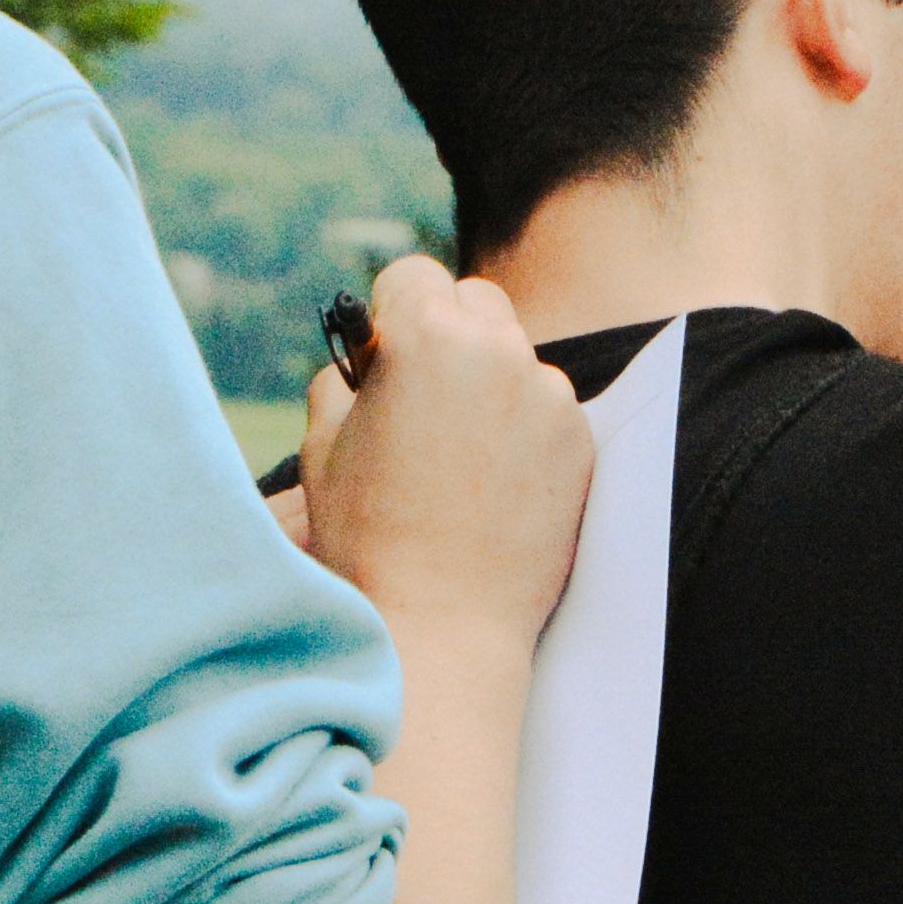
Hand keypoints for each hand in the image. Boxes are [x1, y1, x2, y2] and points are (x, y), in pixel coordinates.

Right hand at [293, 255, 590, 658]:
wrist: (443, 627)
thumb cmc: (367, 538)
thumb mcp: (322, 445)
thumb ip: (344, 377)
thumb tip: (368, 356)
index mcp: (425, 336)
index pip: (411, 276)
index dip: (389, 315)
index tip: (381, 356)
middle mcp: (499, 350)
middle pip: (473, 302)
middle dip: (445, 333)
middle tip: (419, 400)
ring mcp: (549, 395)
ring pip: (514, 356)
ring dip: (488, 382)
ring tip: (455, 459)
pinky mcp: (581, 441)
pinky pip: (546, 408)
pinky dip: (523, 429)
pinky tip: (492, 486)